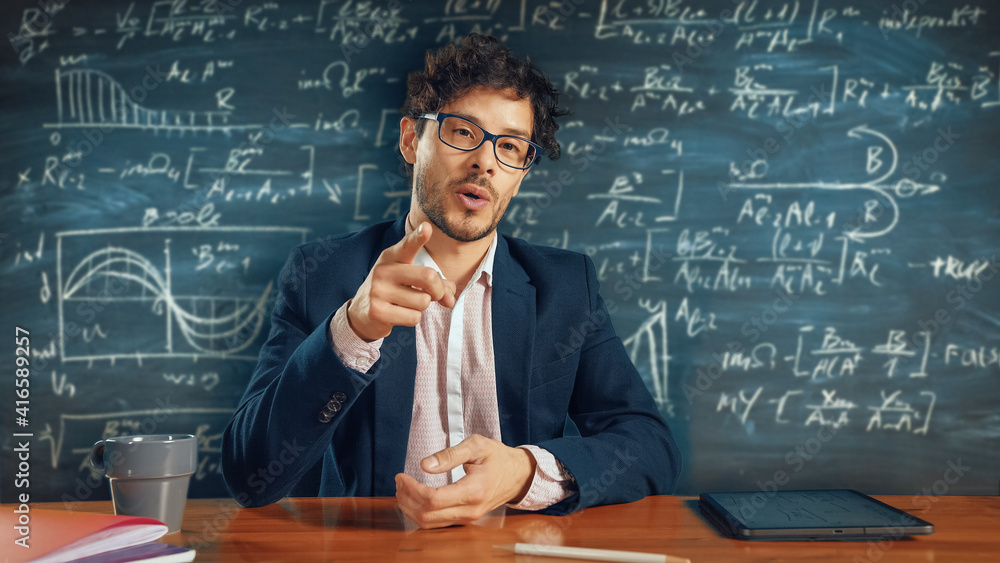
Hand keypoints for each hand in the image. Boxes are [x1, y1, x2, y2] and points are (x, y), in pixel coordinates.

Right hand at [346, 221, 456, 341]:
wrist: (363, 312)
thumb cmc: (395, 290)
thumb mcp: (411, 280)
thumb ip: (435, 284)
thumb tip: (450, 299)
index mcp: (392, 257)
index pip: (408, 245)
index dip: (418, 237)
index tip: (427, 227)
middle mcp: (383, 271)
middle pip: (428, 277)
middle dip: (438, 290)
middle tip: (434, 295)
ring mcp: (378, 291)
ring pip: (423, 301)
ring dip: (422, 306)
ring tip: (408, 304)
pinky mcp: (378, 312)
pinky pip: (414, 317)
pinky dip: (413, 318)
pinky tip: (399, 314)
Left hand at [395, 434, 535, 528]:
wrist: (517, 475)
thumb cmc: (498, 458)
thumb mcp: (476, 446)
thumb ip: (449, 455)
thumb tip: (425, 465)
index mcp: (473, 491)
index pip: (433, 499)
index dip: (412, 489)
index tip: (402, 476)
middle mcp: (470, 510)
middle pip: (427, 515)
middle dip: (407, 498)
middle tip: (399, 481)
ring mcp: (467, 518)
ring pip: (429, 523)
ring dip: (411, 508)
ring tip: (404, 489)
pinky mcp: (464, 519)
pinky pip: (436, 523)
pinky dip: (420, 513)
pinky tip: (415, 498)